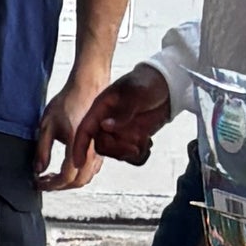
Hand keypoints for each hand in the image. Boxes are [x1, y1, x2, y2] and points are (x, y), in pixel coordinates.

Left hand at [36, 64, 112, 190]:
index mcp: (77, 146)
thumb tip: (38, 170)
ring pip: (86, 177)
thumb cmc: (67, 102)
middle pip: (77, 182)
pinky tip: (65, 166)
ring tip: (51, 175)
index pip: (65, 177)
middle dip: (58, 186)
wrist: (87, 86)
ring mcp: (99, 150)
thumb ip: (42, 150)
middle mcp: (91, 151)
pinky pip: (91, 169)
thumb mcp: (47, 125)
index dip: (50, 184)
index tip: (37, 183)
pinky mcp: (101, 147)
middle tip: (43, 181)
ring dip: (68, 181)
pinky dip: (77, 174)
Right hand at [67, 61, 174, 178]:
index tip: (78, 163)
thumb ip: (122, 111)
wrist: (167, 86)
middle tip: (136, 146)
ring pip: (117, 153)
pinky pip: (131, 157)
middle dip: (118, 150)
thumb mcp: (135, 93)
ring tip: (145, 139)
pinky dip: (140, 155)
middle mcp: (107, 122)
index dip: (79, 146)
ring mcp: (120, 132)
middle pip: (102, 146)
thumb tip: (105, 126)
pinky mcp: (132, 139)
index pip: (85, 129)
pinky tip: (148, 144)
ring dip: (131, 152)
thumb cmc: (147, 82)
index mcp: (101, 109)